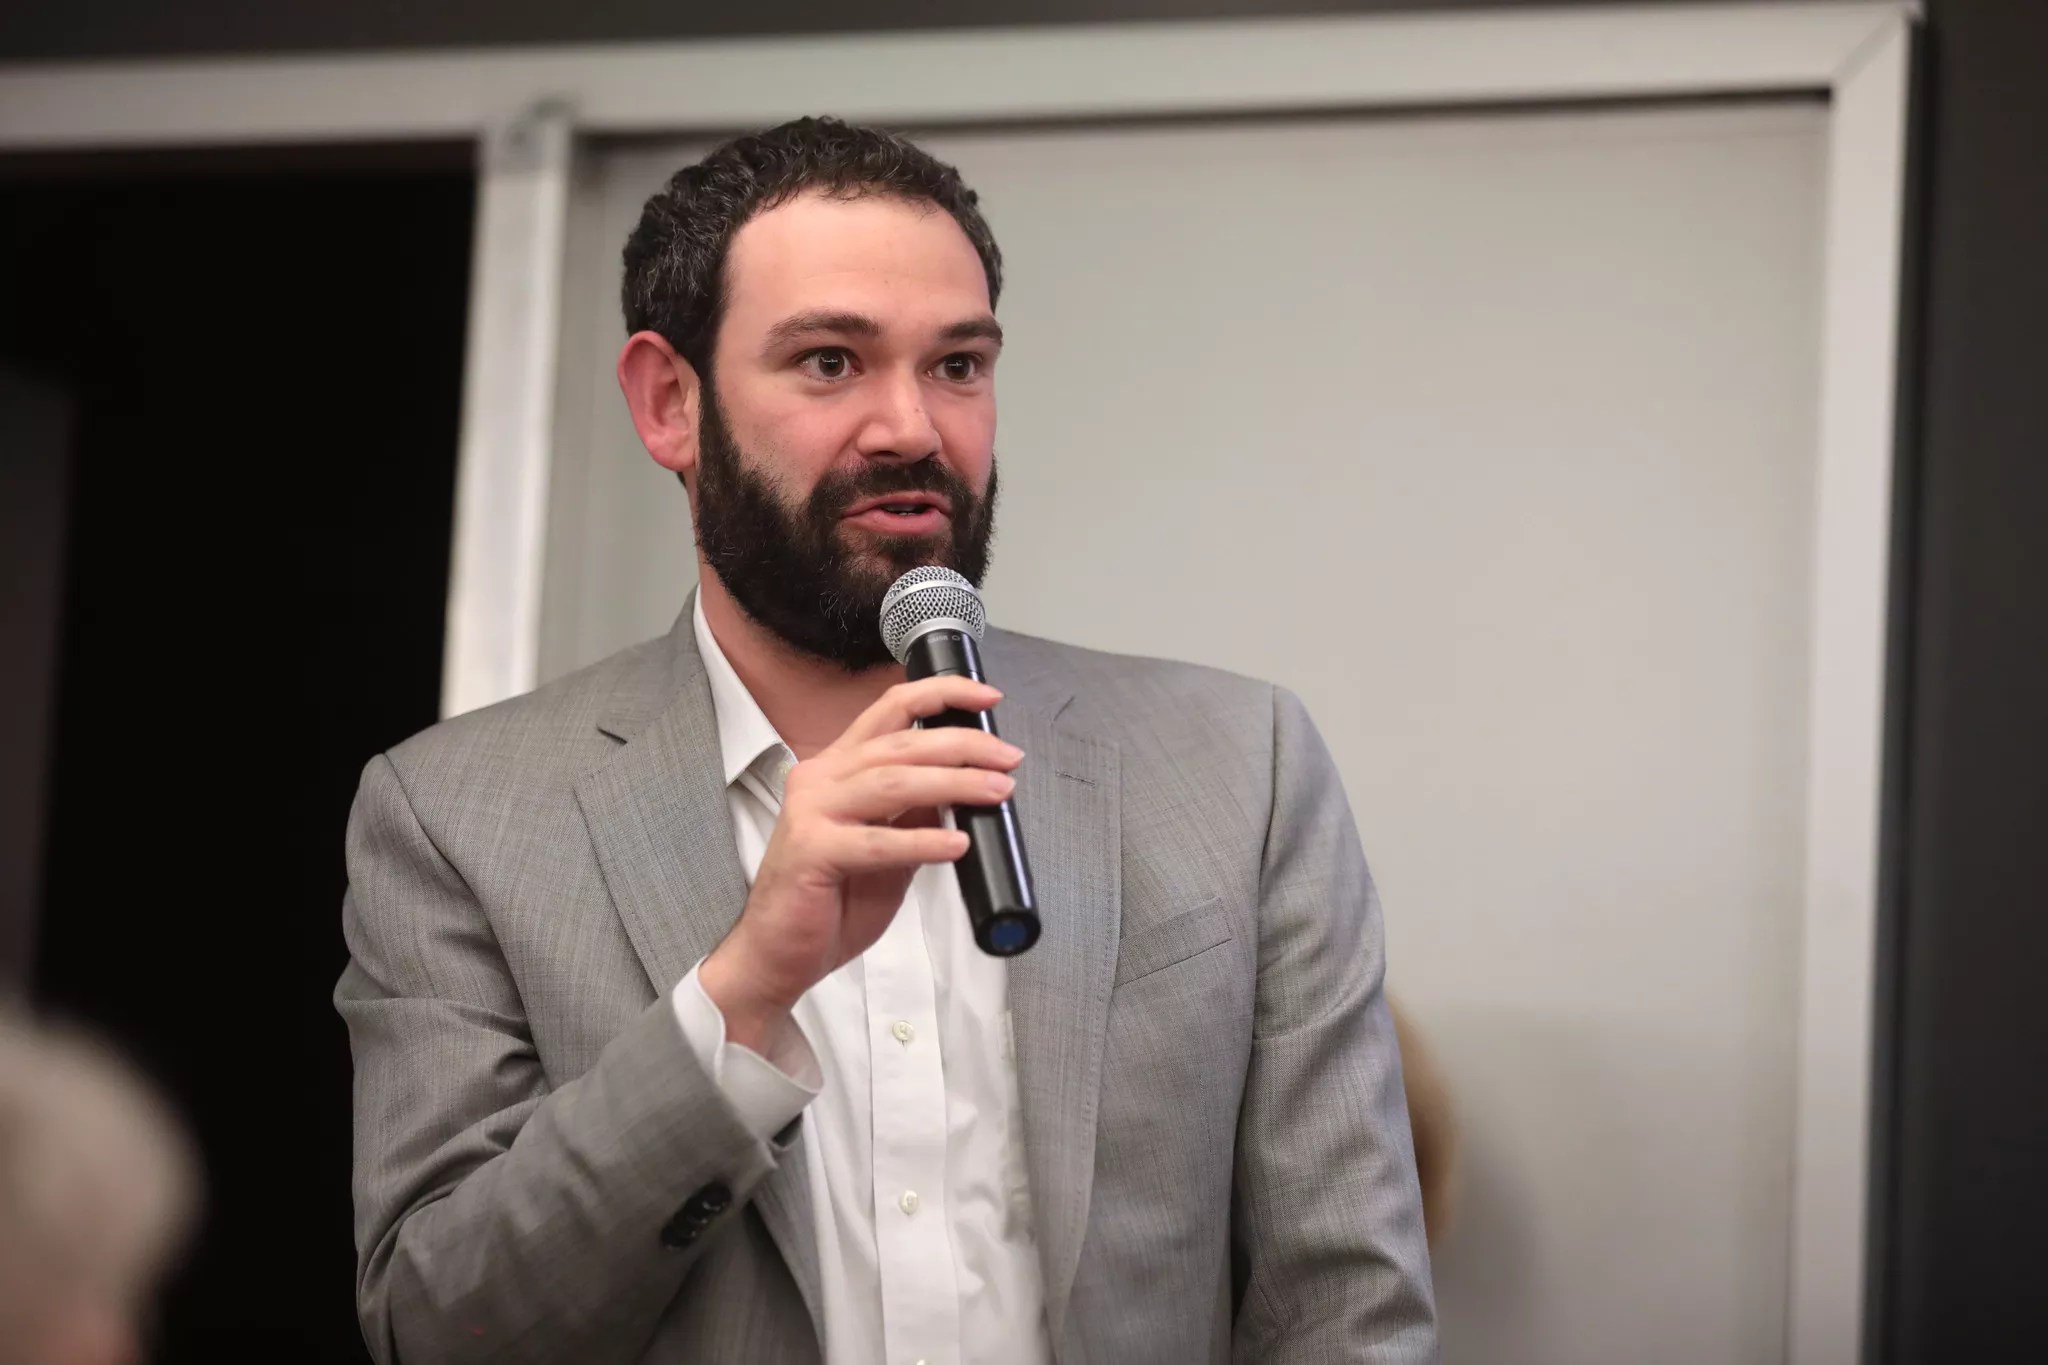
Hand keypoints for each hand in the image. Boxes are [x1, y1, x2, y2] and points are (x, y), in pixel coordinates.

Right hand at [698, 676, 1020, 1048]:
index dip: (941, 695)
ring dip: (953, 783)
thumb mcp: (886, 847)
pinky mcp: (811, 852)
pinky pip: (877, 841)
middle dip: (963, 744)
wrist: (777, 954)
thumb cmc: (827, 901)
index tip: (987, 697)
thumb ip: (915, 813)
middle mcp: (821, 779)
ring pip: (893, 781)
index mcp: (837, 767)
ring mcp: (811, 812)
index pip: (890, 710)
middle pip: (900, 743)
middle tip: (1008, 759)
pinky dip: (922, 841)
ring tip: (996, 791)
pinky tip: (955, 845)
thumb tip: (965, 787)